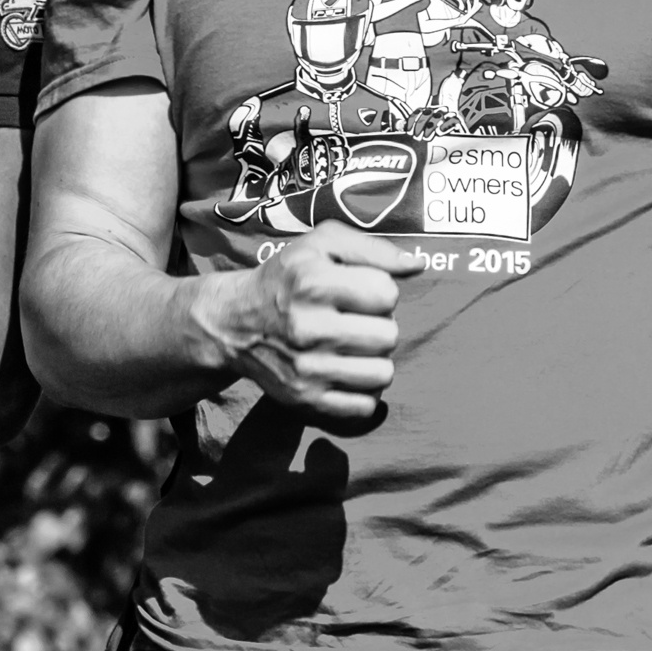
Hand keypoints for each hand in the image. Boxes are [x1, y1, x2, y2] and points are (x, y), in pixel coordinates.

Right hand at [191, 221, 414, 421]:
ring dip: (374, 360)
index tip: (356, 292)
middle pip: (389, 335)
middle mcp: (308, 327)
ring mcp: (307, 368)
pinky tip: (345, 372)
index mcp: (313, 283)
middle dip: (378, 326)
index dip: (378, 290)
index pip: (387, 293)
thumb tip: (417, 265)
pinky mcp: (306, 399)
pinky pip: (365, 406)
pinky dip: (362, 391)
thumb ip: (372, 248)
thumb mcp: (320, 244)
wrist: (234, 323)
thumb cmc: (286, 278)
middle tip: (354, 321)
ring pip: (383, 373)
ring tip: (352, 347)